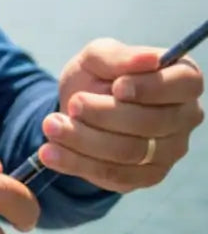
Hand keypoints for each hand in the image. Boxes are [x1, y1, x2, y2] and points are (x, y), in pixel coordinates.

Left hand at [40, 38, 203, 192]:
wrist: (75, 108)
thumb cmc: (96, 76)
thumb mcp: (97, 57)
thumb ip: (119, 56)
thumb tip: (151, 59)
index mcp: (181, 81)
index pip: (183, 84)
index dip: (151, 87)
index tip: (117, 87)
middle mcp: (183, 118)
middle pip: (152, 122)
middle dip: (106, 114)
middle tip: (73, 104)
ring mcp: (168, 152)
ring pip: (130, 152)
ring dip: (85, 139)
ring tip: (50, 125)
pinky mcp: (143, 176)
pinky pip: (113, 174)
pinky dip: (77, 163)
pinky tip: (49, 152)